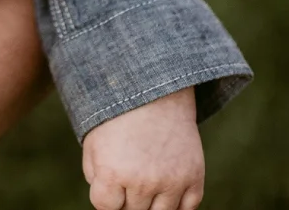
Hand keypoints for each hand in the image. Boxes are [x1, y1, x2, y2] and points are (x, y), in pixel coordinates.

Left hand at [81, 88, 203, 209]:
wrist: (156, 91)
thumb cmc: (118, 118)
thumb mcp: (94, 144)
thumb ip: (96, 178)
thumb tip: (110, 204)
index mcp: (113, 173)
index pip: (106, 207)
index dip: (106, 196)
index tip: (109, 180)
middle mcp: (143, 182)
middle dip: (127, 199)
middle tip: (128, 176)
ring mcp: (172, 182)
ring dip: (151, 204)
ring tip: (146, 182)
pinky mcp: (194, 178)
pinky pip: (187, 209)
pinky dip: (176, 204)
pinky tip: (167, 190)